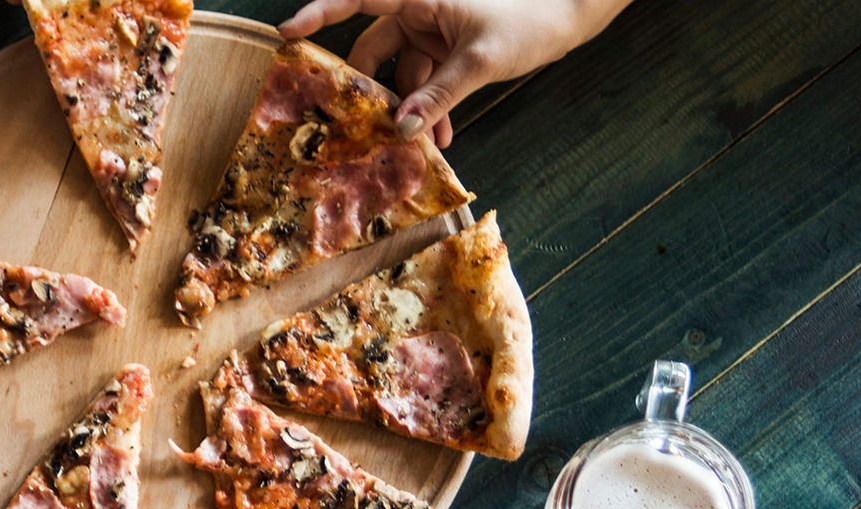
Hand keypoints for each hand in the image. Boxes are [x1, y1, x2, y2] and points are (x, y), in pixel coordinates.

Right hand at [279, 0, 630, 147]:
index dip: (320, 14)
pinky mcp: (448, 49)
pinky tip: (440, 135)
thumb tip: (403, 128)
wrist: (571, 16)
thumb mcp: (480, 61)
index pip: (358, 0)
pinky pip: (426, 81)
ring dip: (408, 108)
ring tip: (418, 143)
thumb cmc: (532, 20)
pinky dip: (429, 106)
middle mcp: (420, 9)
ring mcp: (433, 30)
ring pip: (402, 73)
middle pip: (374, 48)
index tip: (288, 33)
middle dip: (371, 88)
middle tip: (360, 122)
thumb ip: (439, 94)